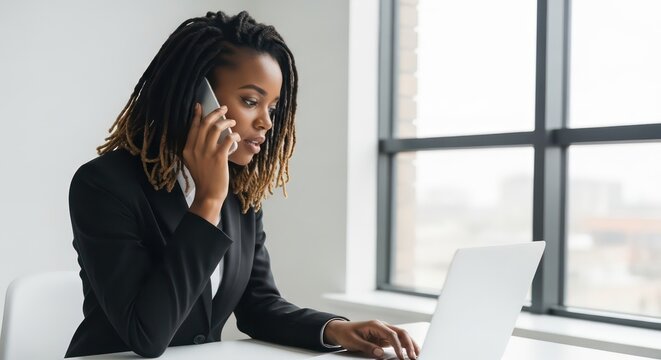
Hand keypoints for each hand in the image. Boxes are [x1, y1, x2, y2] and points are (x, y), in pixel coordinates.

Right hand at [183, 103, 240, 223]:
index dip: (197, 115)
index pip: (193, 128)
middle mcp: (195, 149)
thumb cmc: (203, 179)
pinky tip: (236, 136)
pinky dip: (233, 135)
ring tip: (232, 121)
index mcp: (187, 149)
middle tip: (223, 108)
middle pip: (205, 124)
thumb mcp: (192, 163)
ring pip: (216, 128)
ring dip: (226, 122)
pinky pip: (227, 139)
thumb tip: (204, 135)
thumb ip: (195, 149)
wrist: (208, 194)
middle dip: (215, 113)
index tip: (200, 106)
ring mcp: (207, 152)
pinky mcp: (219, 157)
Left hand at [323, 320, 419, 359]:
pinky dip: (405, 346)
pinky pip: (398, 340)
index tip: (401, 357)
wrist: (341, 330)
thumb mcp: (353, 342)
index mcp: (375, 325)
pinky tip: (410, 353)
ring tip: (417, 355)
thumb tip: (380, 354)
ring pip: (402, 336)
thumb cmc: (346, 334)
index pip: (391, 334)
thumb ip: (367, 347)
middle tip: (413, 357)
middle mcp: (382, 326)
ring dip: (410, 344)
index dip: (398, 346)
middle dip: (409, 344)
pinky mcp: (384, 337)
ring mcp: (384, 331)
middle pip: (401, 333)